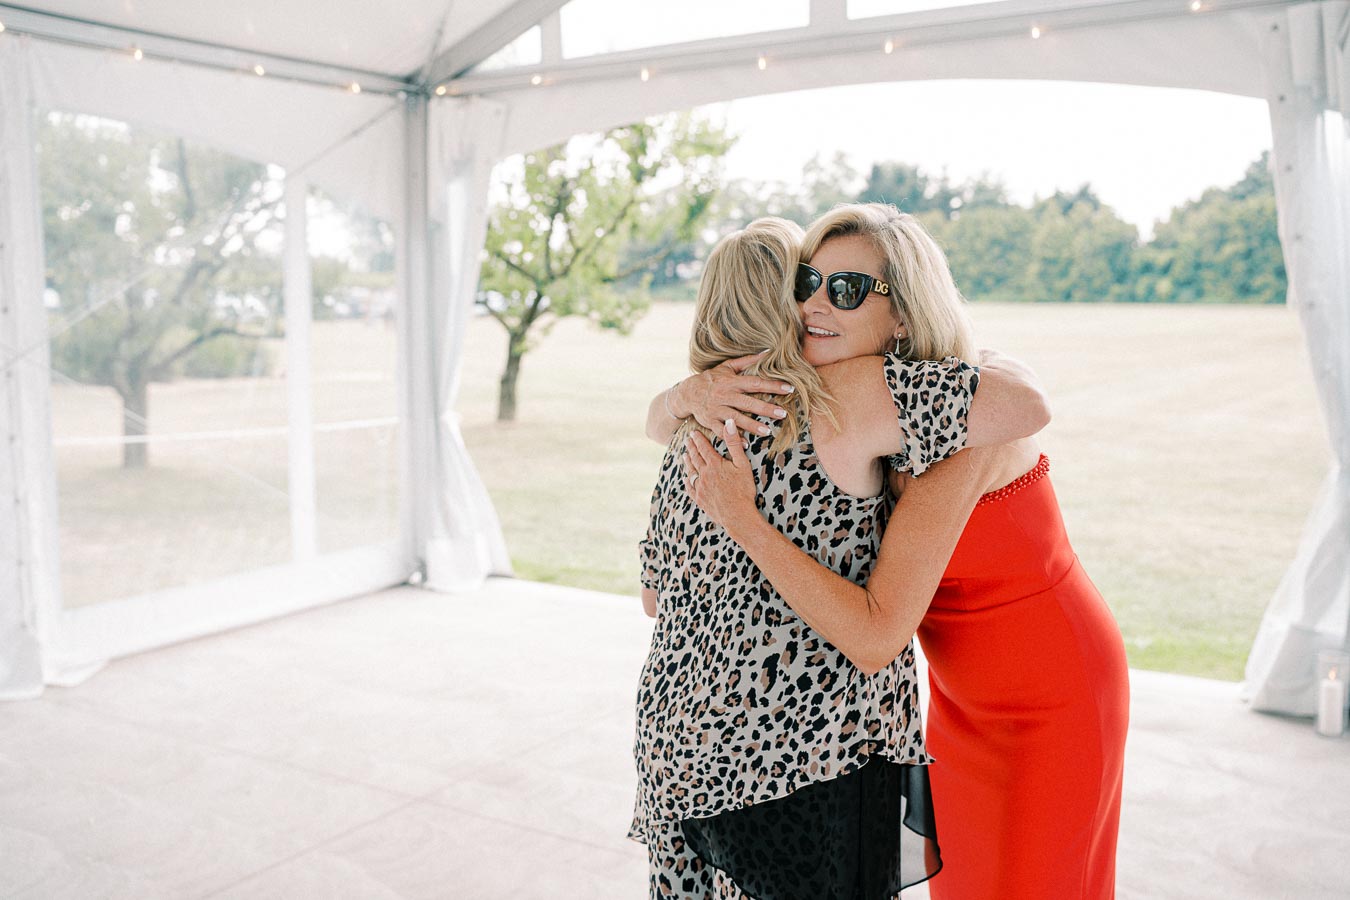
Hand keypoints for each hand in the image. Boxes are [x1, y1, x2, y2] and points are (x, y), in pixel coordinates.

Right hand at [675, 352, 793, 437]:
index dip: (772, 385)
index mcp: (731, 382)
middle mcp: (725, 395)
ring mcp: (717, 409)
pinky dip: (733, 437)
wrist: (687, 393)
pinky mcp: (710, 421)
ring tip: (767, 431)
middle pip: (748, 402)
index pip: (755, 383)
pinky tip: (745, 444)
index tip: (789, 388)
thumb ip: (747, 361)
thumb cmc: (711, 379)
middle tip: (782, 414)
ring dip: (752, 426)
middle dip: (766, 409)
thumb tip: (767, 352)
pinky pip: (722, 431)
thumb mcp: (726, 367)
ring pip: (737, 418)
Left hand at [684, 419, 759, 535]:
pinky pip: (690, 488)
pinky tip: (686, 478)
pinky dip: (688, 481)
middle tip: (686, 440)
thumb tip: (728, 423)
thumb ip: (733, 443)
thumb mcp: (742, 464)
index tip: (693, 432)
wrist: (737, 515)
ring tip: (684, 455)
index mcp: (714, 464)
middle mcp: (704, 474)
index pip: (704, 447)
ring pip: (691, 471)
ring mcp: (700, 487)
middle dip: (691, 447)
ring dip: (688, 462)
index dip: (698, 439)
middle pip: (695, 457)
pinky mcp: (700, 499)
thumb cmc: (743, 490)